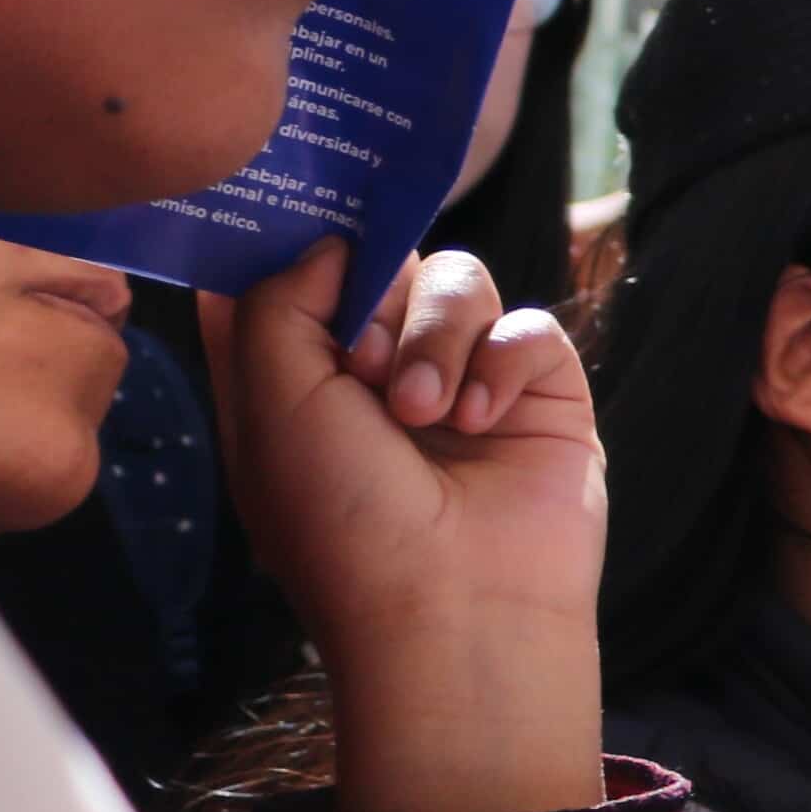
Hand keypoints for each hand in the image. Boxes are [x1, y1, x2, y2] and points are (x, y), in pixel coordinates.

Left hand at [223, 242, 605, 811]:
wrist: (457, 604)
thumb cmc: (345, 519)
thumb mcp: (272, 403)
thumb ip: (276, 301)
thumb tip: (332, 241)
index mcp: (296, 380)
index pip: (289, 274)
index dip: (293, 234)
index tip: (302, 206)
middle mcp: (378, 373)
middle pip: (383, 261)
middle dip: (376, 294)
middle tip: (369, 360)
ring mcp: (462, 379)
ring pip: (459, 281)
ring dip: (439, 337)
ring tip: (429, 413)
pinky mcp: (538, 393)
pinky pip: (528, 326)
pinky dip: (503, 365)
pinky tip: (483, 423)